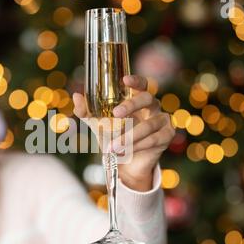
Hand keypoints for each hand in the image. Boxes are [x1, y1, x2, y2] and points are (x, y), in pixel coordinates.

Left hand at [72, 75, 175, 190]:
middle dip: (131, 105)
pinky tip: (127, 151)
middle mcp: (153, 106)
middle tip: (116, 113)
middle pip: (148, 98)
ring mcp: (162, 120)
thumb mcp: (97, 124)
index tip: (125, 80)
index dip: (136, 80)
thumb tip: (76, 96)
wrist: (126, 163)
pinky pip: (154, 139)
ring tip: (113, 146)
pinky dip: (139, 145)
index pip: (141, 84)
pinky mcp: (167, 135)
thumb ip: (86, 111)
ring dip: (129, 136)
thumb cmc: (114, 137)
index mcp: (138, 99)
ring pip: (148, 125)